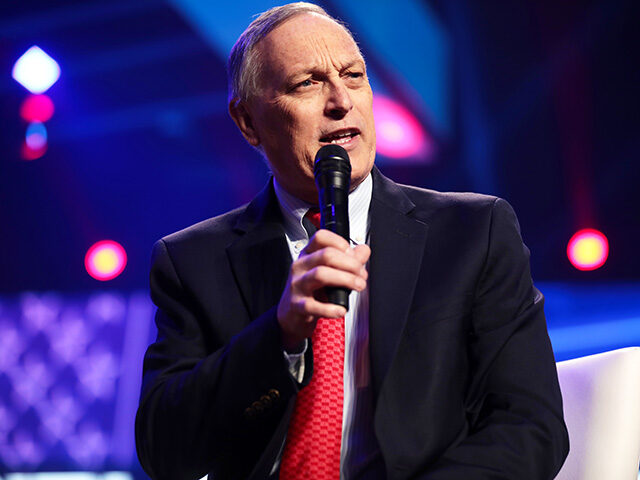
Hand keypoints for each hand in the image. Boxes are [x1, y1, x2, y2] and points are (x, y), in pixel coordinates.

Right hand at [277, 229, 369, 350]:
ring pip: (321, 274)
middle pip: (326, 255)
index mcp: (308, 255)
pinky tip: (341, 309)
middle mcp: (301, 266)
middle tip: (361, 274)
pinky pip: (313, 305)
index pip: (321, 237)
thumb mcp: (328, 271)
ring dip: (345, 280)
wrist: (292, 316)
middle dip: (350, 264)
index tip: (354, 255)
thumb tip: (363, 250)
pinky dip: (331, 309)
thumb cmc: (310, 292)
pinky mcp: (296, 305)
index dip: (341, 243)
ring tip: (357, 286)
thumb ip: (348, 260)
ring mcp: (297, 285)